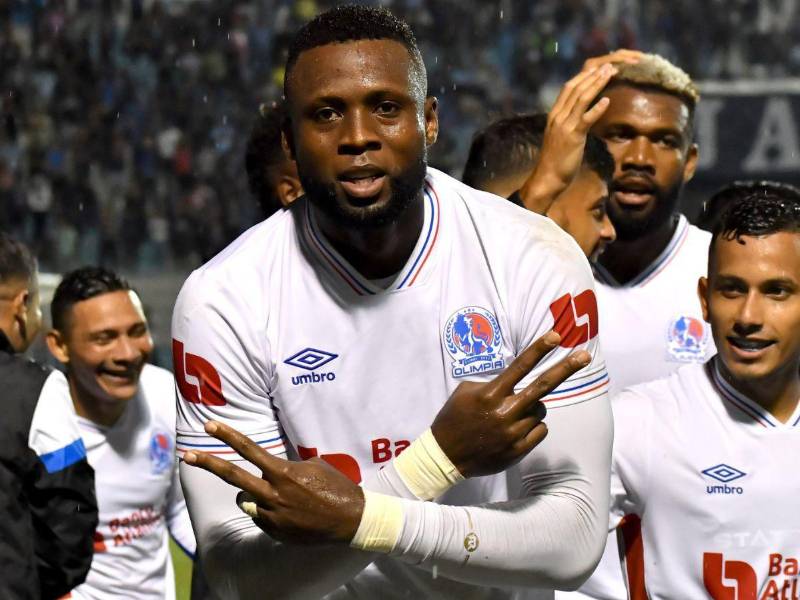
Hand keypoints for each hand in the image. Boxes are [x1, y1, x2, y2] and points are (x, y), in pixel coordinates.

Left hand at [183, 421, 363, 544]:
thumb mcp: (313, 467)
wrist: (351, 520)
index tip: (209, 427)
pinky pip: (260, 517)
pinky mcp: (274, 531)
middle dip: (208, 463)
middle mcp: (272, 493)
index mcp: (283, 472)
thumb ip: (286, 467)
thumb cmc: (336, 487)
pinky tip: (291, 512)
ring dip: (253, 495)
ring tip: (280, 497)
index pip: (248, 450)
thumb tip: (270, 470)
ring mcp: (271, 515)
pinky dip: (268, 512)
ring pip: (244, 500)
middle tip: (188, 455)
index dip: (227, 436)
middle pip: (233, 475)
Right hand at [431, 331, 589, 477]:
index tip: (556, 336)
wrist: (446, 456)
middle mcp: (505, 411)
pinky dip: (533, 426)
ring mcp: (513, 432)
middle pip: (543, 386)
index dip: (539, 349)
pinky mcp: (518, 450)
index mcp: (490, 394)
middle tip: (585, 356)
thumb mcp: (465, 392)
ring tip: (512, 414)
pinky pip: (540, 430)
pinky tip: (516, 429)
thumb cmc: (454, 418)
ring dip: (533, 408)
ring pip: (541, 411)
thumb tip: (515, 381)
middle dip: (566, 368)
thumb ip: (492, 384)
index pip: (520, 366)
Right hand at [519, 50, 641, 213]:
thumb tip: (583, 116)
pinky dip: (596, 109)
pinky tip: (607, 101)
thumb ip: (569, 123)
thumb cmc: (556, 160)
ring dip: (597, 84)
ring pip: (581, 99)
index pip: (569, 88)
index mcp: (555, 114)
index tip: (599, 68)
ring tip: (611, 74)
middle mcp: (558, 116)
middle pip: (575, 88)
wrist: (547, 177)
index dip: (585, 76)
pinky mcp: (572, 137)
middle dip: (593, 75)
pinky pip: (585, 120)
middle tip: (609, 65)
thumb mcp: (561, 137)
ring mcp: (564, 126)